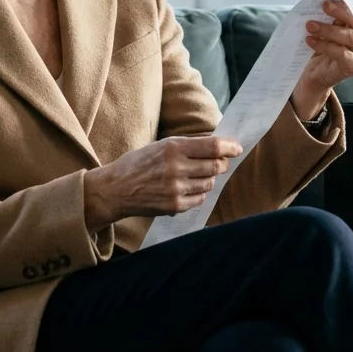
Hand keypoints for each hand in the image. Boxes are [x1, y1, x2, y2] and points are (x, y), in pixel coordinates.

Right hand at [82, 136, 243, 230]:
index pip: (213, 146)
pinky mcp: (175, 205)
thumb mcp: (160, 146)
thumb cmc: (138, 164)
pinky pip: (200, 199)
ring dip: (209, 178)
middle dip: (222, 163)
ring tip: (196, 176)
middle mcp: (176, 168)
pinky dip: (199, 193)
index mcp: (173, 148)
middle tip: (220, 162)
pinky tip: (188, 189)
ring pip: (209, 183)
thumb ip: (186, 146)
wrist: (115, 190)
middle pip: (216, 165)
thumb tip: (216, 146)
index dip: (230, 147)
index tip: (237, 148)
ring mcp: (176, 188)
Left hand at [291, 0, 352, 120]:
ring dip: (328, 29)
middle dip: (341, 10)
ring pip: (350, 36)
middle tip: (324, 5)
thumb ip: (330, 15)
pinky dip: (324, 45)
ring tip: (309, 25)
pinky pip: (341, 53)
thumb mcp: (325, 27)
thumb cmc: (319, 48)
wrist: (313, 75)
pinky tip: (310, 40)